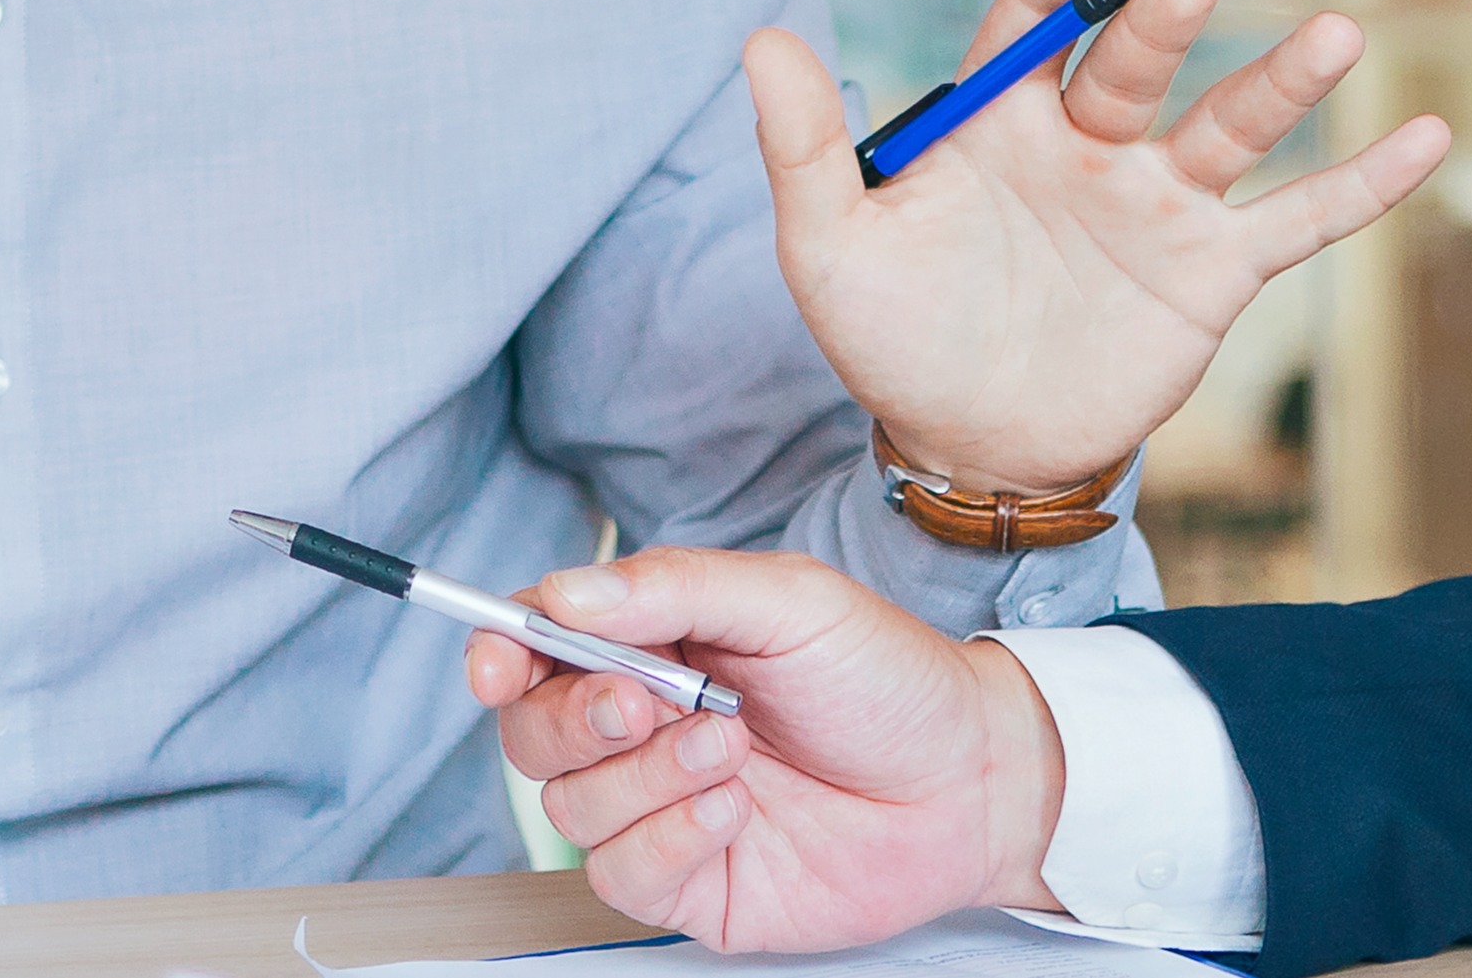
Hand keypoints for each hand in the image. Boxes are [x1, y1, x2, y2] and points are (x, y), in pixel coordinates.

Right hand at [472, 547, 1061, 950]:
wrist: (971, 778)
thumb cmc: (889, 680)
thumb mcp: (791, 603)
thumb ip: (675, 589)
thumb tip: (566, 593)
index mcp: (656, 647)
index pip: (539, 647)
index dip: (502, 653)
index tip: (500, 661)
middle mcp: (646, 729)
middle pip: (533, 733)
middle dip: (575, 716)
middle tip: (647, 701)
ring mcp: (663, 809)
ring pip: (572, 805)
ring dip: (644, 774)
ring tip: (731, 746)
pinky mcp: (691, 882)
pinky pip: (622, 873)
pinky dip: (667, 837)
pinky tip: (733, 810)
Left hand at [774, 0, 1451, 492]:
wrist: (964, 451)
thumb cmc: (895, 339)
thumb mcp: (831, 250)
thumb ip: (805, 146)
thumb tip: (758, 37)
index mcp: (1000, 123)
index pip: (1039, 21)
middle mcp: (1089, 146)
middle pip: (1134, 67)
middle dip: (1162, 22)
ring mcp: (1158, 206)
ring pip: (1229, 128)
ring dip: (1283, 82)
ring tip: (1339, 33)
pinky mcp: (1210, 276)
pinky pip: (1298, 223)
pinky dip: (1363, 187)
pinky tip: (1428, 138)